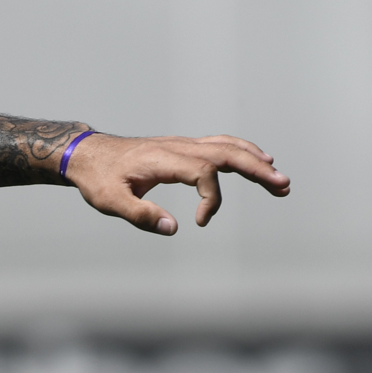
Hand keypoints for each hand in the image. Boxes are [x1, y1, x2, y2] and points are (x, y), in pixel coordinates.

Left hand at [67, 133, 288, 233]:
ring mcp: (184, 144)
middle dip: (257, 170)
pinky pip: (220, 145)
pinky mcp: (184, 148)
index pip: (203, 171)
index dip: (211, 198)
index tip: (200, 222)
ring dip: (256, 161)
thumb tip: (173, 228)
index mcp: (163, 159)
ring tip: (280, 181)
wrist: (88, 154)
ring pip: (228, 147)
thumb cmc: (98, 179)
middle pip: (227, 153)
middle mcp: (178, 147)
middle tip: (283, 186)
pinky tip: (260, 162)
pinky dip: (243, 152)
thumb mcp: (110, 202)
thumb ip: (140, 214)